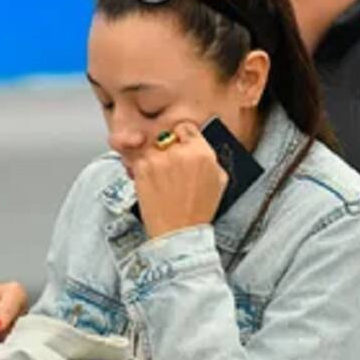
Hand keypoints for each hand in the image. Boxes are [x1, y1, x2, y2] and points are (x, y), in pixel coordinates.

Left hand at [134, 121, 227, 238]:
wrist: (178, 232)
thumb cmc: (199, 211)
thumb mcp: (219, 181)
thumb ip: (210, 158)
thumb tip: (200, 147)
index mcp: (202, 152)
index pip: (186, 127)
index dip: (182, 137)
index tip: (180, 144)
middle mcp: (179, 152)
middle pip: (167, 137)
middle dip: (168, 149)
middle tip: (171, 168)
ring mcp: (158, 158)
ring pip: (152, 147)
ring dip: (154, 159)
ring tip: (162, 180)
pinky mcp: (141, 167)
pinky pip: (139, 159)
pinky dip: (143, 169)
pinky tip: (152, 183)